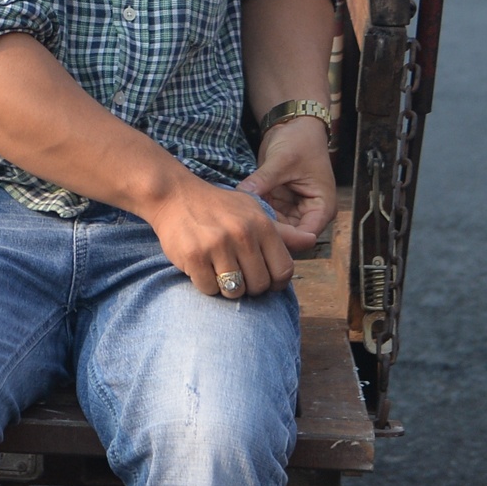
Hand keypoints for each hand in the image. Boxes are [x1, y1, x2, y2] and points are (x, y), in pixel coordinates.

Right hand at [139, 170, 294, 297]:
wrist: (174, 194)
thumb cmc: (218, 206)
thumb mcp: (253, 211)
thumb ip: (282, 231)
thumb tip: (311, 241)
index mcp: (261, 224)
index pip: (284, 271)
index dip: (277, 283)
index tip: (265, 281)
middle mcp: (242, 234)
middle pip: (260, 285)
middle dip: (251, 286)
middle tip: (238, 275)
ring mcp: (217, 245)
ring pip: (235, 291)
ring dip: (228, 288)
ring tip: (220, 272)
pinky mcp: (194, 256)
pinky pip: (209, 289)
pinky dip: (206, 285)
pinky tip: (202, 269)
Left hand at [237, 116, 335, 252]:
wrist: (295, 125)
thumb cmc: (300, 140)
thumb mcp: (282, 161)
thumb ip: (263, 181)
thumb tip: (242, 196)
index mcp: (322, 207)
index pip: (305, 235)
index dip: (285, 238)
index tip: (260, 233)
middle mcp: (309, 212)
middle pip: (289, 234)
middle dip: (268, 231)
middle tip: (244, 226)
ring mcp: (293, 209)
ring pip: (275, 227)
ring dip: (259, 222)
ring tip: (238, 217)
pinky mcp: (278, 202)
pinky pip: (266, 214)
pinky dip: (255, 211)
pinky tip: (239, 208)